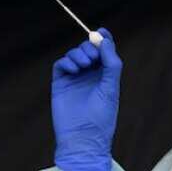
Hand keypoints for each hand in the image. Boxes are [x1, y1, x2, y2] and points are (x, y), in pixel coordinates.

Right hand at [51, 28, 120, 170]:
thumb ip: (111, 62)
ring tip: (84, 65)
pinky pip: (61, 64)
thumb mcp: (111, 87)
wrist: (83, 138)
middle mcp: (90, 75)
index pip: (104, 51)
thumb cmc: (101, 116)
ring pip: (74, 54)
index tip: (101, 32)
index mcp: (105, 76)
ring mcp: (74, 79)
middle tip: (93, 57)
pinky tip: (74, 69)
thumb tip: (104, 39)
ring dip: (79, 54)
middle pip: (88, 49)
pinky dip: (67, 62)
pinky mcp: (60, 84)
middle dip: (90, 47)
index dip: (103, 39)